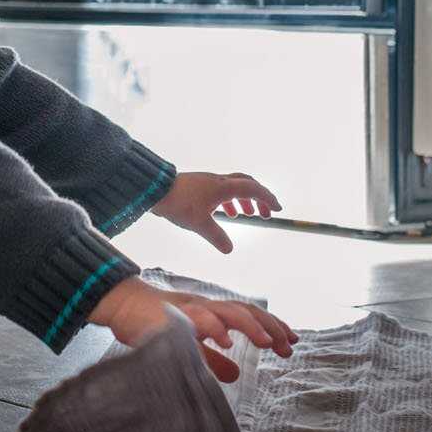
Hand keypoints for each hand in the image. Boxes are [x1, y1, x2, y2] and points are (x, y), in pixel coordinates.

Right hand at [88, 276, 294, 383]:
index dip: (272, 326)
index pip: (249, 315)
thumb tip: (237, 375)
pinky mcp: (175, 315)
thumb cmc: (155, 323)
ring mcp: (192, 309)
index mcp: (212, 313)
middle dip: (271, 326)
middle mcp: (207, 306)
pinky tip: (227, 341)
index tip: (292, 342)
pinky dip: (215, 328)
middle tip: (289, 345)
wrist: (122, 305)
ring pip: (228, 311)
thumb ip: (212, 359)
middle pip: (246, 311)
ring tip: (269, 342)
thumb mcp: (189, 346)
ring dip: (251, 325)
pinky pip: (198, 319)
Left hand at [150, 170, 281, 253]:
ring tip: (246, 215)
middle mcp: (218, 181)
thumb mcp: (199, 224)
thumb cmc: (178, 204)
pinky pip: (221, 191)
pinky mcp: (199, 185)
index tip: (277, 208)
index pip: (252, 189)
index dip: (267, 198)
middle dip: (258, 198)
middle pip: (246, 185)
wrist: (154, 189)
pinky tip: (224, 213)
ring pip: (233, 187)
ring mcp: (208, 182)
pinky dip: (228, 201)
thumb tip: (229, 250)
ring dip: (243, 200)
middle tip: (265, 213)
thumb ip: (217, 237)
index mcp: (223, 187)